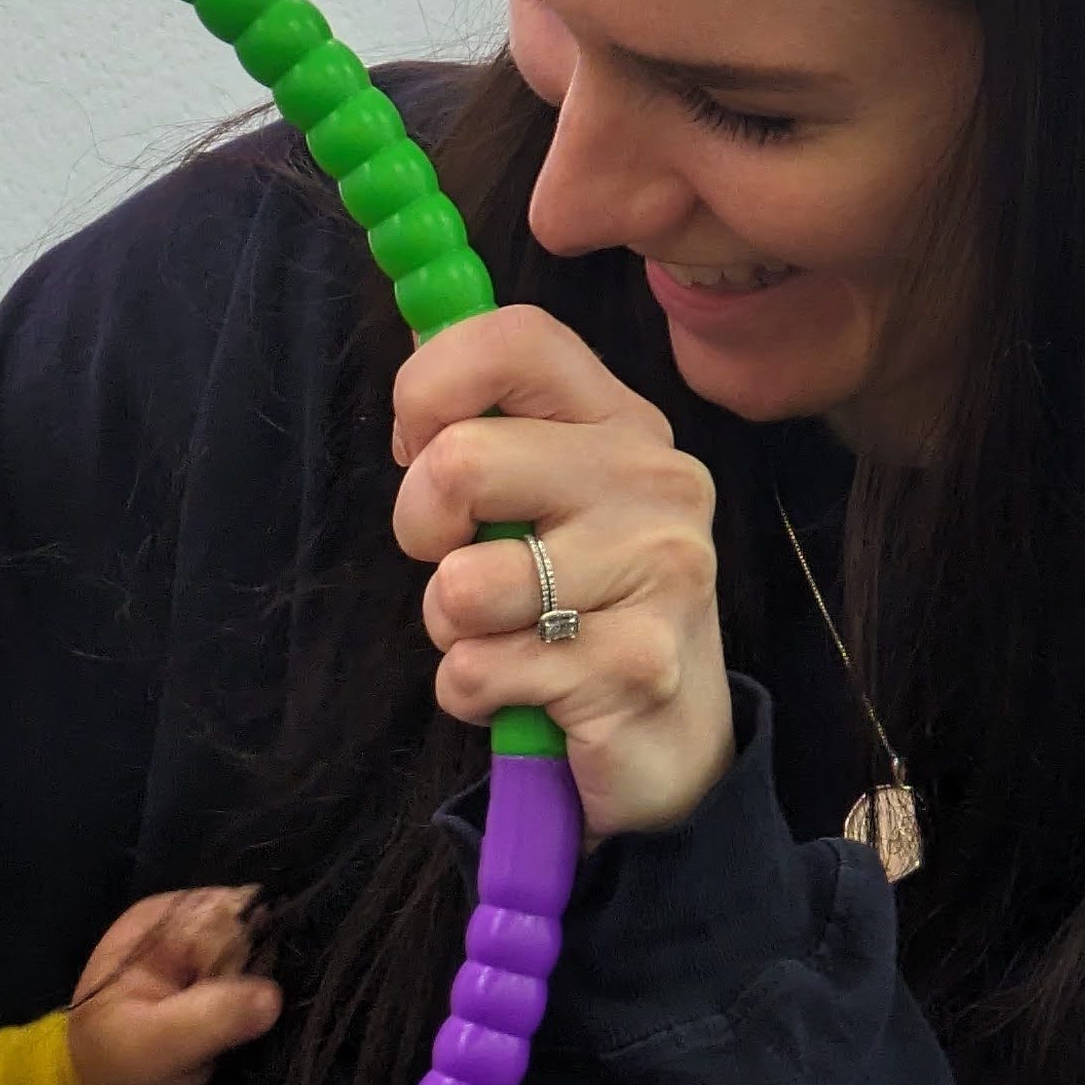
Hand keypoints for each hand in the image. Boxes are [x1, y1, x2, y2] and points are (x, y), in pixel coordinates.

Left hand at [65, 885, 280, 1084]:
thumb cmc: (119, 1076)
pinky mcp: (240, 994)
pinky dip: (283, 1011)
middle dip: (268, 970)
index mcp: (157, 924)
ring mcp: (218, 962)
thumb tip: (272, 996)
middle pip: (255, 929)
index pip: (223, 911)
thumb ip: (209, 1017)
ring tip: (278, 1029)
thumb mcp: (153, 1047)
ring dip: (280, 994)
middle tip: (269, 1016)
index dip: (246, 949)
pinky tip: (286, 1032)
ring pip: (272, 958)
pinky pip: (277, 988)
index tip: (255, 992)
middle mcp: (192, 931)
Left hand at [392, 305, 736, 837]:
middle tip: (461, 568)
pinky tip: (530, 693)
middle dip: (420, 531)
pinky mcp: (634, 666)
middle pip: (461, 462)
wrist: (667, 745)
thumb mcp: (545, 501)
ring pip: (461, 584)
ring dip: (450, 629)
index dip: (428, 388)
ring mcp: (657, 571)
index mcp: (620, 422)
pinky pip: (476, 672)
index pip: (514, 338)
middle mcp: (653, 480)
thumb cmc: (579, 611)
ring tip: (508, 637)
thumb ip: (488, 423)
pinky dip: (474, 694)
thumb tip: (416, 342)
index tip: (419, 448)